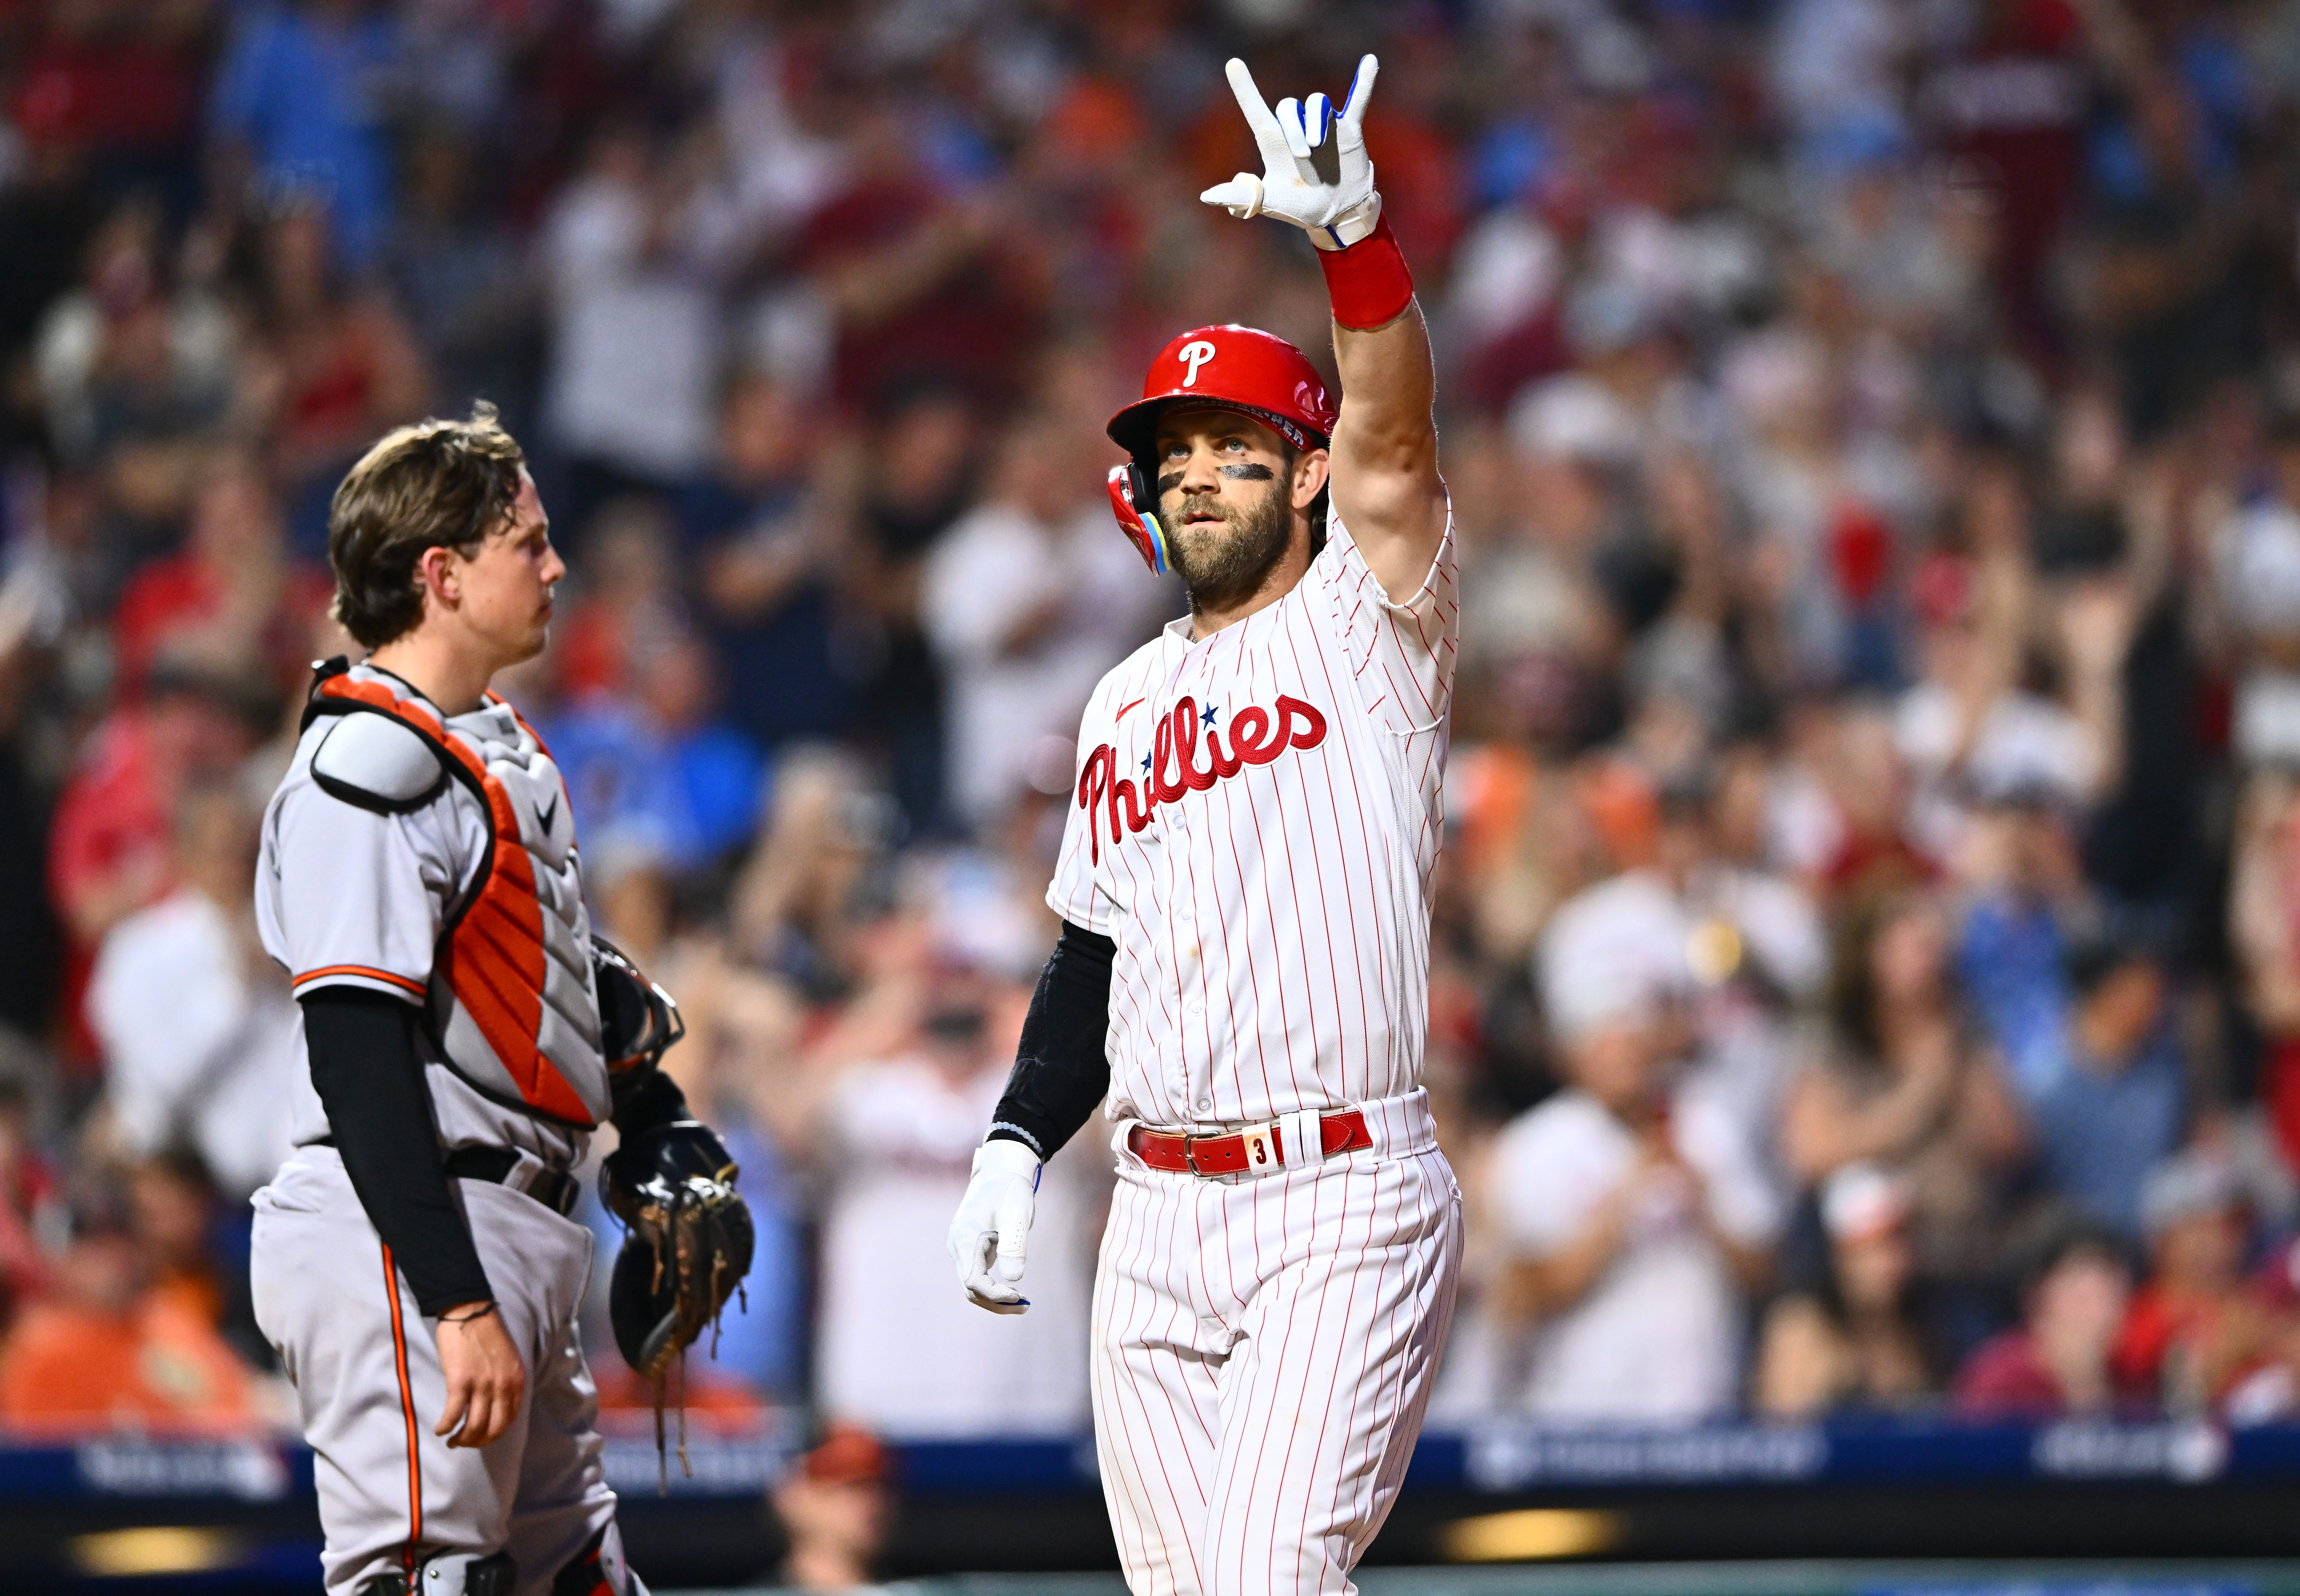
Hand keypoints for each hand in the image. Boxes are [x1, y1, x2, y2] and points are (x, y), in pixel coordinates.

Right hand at [435, 1304, 524, 1449]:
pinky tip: (440, 1429)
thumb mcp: (508, 1359)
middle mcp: (503, 1386)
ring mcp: (482, 1385)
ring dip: (462, 1439)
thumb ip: (506, 1382)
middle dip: (478, 1442)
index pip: (510, 1419)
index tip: (483, 1437)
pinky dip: (445, 1426)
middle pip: (493, 1429)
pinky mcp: (460, 1382)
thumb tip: (495, 1405)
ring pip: (474, 1426)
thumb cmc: (487, 1333)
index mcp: (517, 1380)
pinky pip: (453, 1414)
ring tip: (452, 1441)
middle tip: (465, 1443)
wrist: (471, 1311)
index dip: (494, 1434)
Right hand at [947, 1139, 1039, 1313]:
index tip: (1020, 1297)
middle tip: (1025, 1306)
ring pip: (972, 1285)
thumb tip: (1014, 1279)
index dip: (996, 1295)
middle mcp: (957, 1246)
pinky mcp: (969, 1248)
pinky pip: (976, 1276)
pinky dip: (992, 1288)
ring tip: (1022, 1303)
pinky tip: (1013, 1290)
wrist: (1000, 1170)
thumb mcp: (1017, 1214)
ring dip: (994, 1298)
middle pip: (970, 1288)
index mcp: (965, 1238)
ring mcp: (961, 1248)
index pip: (974, 1281)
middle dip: (996, 1302)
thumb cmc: (1010, 1190)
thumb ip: (1014, 1244)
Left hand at [1200, 55, 1380, 246]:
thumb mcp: (1267, 202)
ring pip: (1316, 103)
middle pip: (1288, 107)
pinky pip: (1357, 101)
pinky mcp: (1349, 130)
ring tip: (1317, 146)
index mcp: (1273, 142)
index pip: (1255, 110)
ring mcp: (1324, 127)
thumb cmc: (1296, 207)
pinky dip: (1364, 83)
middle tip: (1303, 155)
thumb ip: (1240, 196)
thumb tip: (1206, 196)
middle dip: (1294, 129)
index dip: (1244, 88)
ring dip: (1315, 121)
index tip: (1233, 64)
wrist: (1333, 215)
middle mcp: (1296, 128)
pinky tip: (1370, 62)